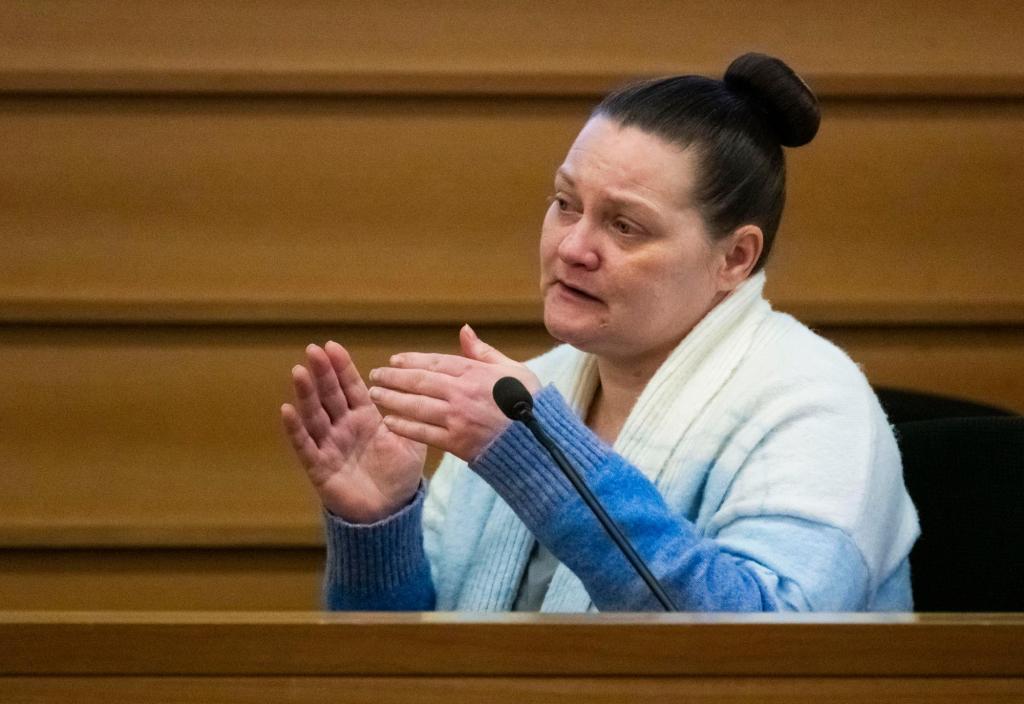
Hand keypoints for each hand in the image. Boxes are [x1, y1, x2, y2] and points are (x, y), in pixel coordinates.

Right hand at [280, 341, 425, 523]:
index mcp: (365, 418)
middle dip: (322, 372)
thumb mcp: (412, 442)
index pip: (351, 387)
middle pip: (330, 395)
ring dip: (306, 394)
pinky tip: (287, 410)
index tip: (331, 346)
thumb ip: (412, 416)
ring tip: (299, 371)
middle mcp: (344, 427)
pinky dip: (295, 429)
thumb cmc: (399, 476)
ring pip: (315, 415)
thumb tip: (422, 388)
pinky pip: (305, 445)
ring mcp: (329, 445)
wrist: (390, 512)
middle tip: (313, 349)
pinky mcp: (319, 466)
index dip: (341, 367)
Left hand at [367, 325, 541, 461]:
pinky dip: (404, 426)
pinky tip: (389, 421)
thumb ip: (484, 352)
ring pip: (416, 405)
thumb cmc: (531, 404)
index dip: (411, 361)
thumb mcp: (513, 370)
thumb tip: (464, 330)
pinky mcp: (457, 442)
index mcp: (476, 373)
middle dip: (393, 377)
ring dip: (392, 399)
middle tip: (375, 375)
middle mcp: (462, 393)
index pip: (435, 362)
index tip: (394, 360)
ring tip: (375, 395)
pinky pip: (423, 432)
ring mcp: (458, 418)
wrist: (540, 443)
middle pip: (419, 381)